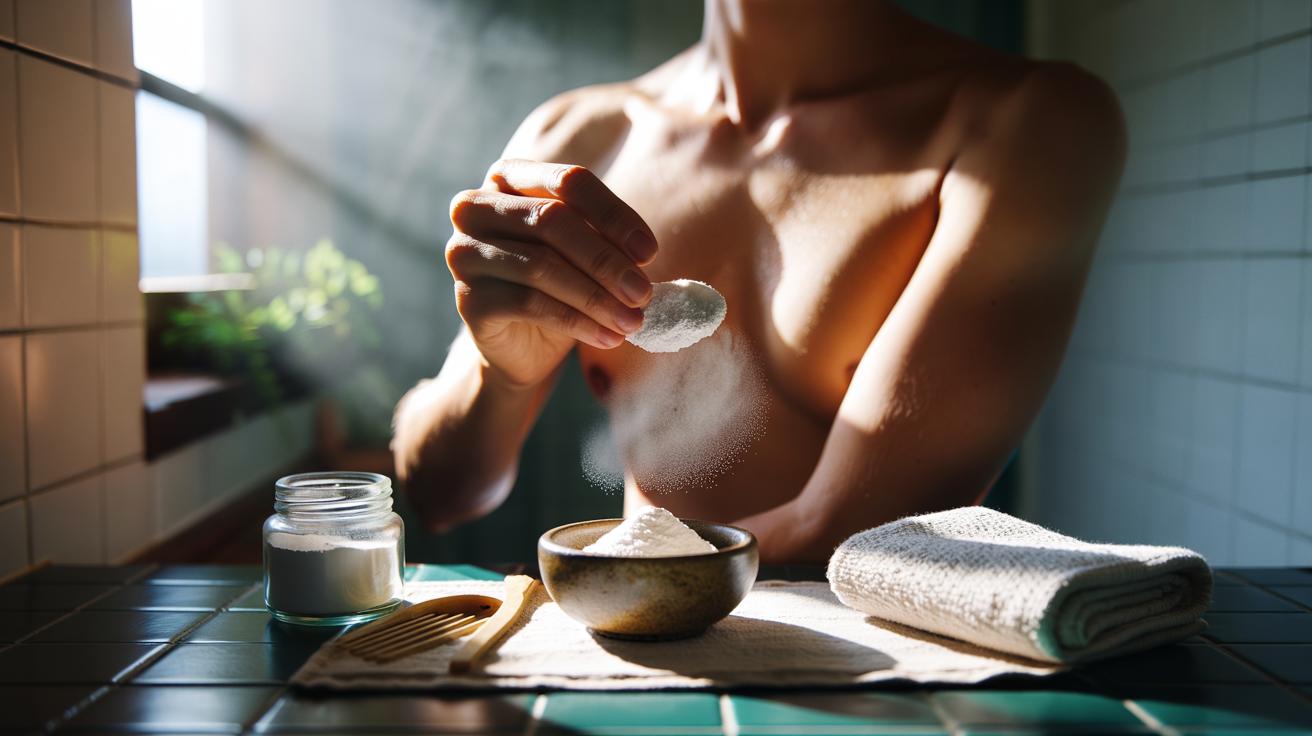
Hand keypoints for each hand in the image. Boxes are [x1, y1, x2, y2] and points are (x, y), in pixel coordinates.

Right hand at [446, 159, 656, 387]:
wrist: (520, 346)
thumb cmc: (557, 285)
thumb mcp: (583, 252)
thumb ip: (604, 238)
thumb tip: (641, 254)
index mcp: (508, 178)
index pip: (567, 180)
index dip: (612, 214)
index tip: (649, 251)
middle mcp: (475, 209)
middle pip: (551, 221)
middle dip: (606, 261)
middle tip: (643, 293)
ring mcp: (464, 253)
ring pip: (541, 266)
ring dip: (597, 297)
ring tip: (632, 321)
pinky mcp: (468, 300)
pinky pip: (530, 304)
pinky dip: (577, 322)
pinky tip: (608, 337)